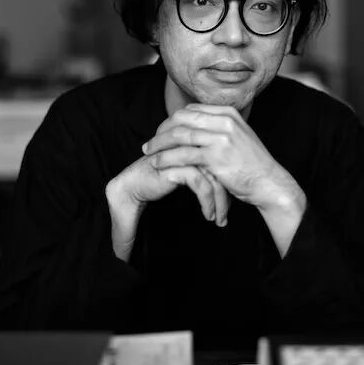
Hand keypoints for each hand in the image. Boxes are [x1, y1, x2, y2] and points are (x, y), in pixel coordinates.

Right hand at [107, 153, 228, 224]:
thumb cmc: (156, 185)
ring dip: (219, 201)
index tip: (235, 200)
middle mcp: (189, 147)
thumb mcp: (187, 178)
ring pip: (212, 176)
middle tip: (228, 216)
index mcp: (194, 145)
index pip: (221, 159)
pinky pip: (199, 183)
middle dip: (228, 192)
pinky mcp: (173, 166)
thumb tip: (230, 186)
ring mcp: (181, 155)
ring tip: (220, 219)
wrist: (128, 189)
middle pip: (220, 167)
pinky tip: (208, 214)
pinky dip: (207, 200)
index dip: (229, 180)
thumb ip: (205, 175)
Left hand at [142, 103, 300, 211]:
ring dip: (159, 144)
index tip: (162, 132)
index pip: (191, 109)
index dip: (172, 120)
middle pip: (182, 118)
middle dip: (162, 129)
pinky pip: (183, 155)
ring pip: (179, 135)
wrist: (269, 181)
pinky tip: (158, 164)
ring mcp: (220, 138)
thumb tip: (197, 125)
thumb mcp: (239, 136)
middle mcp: (224, 121)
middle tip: (151, 142)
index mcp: (229, 113)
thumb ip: (219, 127)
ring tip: (148, 152)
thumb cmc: (252, 163)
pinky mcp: (216, 157)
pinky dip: (167, 159)